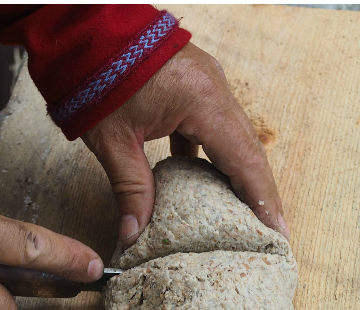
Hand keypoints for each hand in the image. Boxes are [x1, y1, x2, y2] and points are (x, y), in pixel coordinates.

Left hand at [81, 42, 287, 244]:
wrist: (81, 27)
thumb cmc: (95, 74)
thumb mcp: (113, 140)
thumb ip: (131, 189)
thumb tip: (134, 234)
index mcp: (203, 102)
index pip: (245, 161)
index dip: (264, 200)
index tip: (278, 231)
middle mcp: (216, 89)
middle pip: (249, 150)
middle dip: (260, 192)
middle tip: (272, 230)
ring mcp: (208, 81)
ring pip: (236, 136)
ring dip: (241, 174)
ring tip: (247, 211)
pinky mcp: (194, 81)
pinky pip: (216, 123)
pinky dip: (216, 154)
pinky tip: (209, 181)